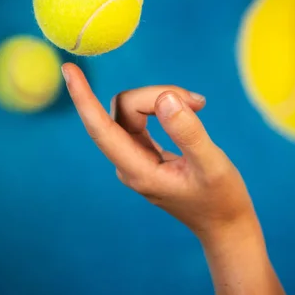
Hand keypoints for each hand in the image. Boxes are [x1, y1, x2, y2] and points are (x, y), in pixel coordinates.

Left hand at [62, 63, 256, 246]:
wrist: (225, 224)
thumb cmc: (221, 198)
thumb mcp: (212, 164)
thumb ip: (188, 132)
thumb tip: (164, 98)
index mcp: (137, 171)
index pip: (100, 128)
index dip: (82, 97)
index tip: (68, 69)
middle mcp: (128, 163)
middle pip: (124, 109)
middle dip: (157, 94)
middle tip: (198, 103)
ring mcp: (133, 158)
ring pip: (132, 109)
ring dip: (163, 98)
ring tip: (199, 106)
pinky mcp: (142, 152)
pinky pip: (140, 116)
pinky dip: (163, 106)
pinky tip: (189, 109)